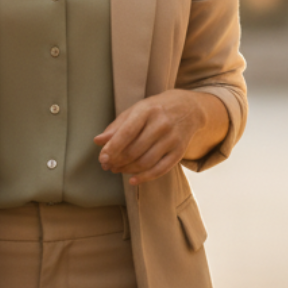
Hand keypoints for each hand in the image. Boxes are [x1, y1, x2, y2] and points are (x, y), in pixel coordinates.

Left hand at [95, 90, 225, 185]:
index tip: (102, 159)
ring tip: (117, 169)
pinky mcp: (179, 151)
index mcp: (148, 110)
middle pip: (135, 150)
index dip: (113, 148)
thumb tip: (98, 141)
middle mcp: (162, 124)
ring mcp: (172, 138)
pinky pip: (160, 170)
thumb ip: (117, 126)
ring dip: (128, 170)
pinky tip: (133, 180)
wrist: (189, 108)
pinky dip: (144, 178)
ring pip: (145, 162)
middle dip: (118, 161)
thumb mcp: (137, 110)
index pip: (127, 132)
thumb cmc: (156, 109)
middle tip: (108, 166)